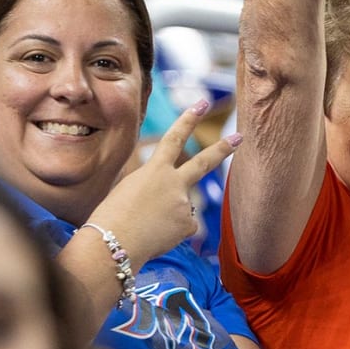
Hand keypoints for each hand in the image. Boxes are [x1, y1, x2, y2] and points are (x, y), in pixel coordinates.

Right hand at [86, 100, 239, 263]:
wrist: (111, 245)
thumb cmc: (109, 218)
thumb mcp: (128, 190)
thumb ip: (154, 186)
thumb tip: (173, 198)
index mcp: (154, 170)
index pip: (174, 138)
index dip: (189, 119)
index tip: (202, 104)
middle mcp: (174, 183)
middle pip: (204, 163)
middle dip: (222, 148)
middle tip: (240, 137)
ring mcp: (184, 203)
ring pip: (182, 207)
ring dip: (167, 216)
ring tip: (145, 226)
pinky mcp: (189, 224)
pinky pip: (183, 227)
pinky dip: (170, 232)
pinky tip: (155, 237)